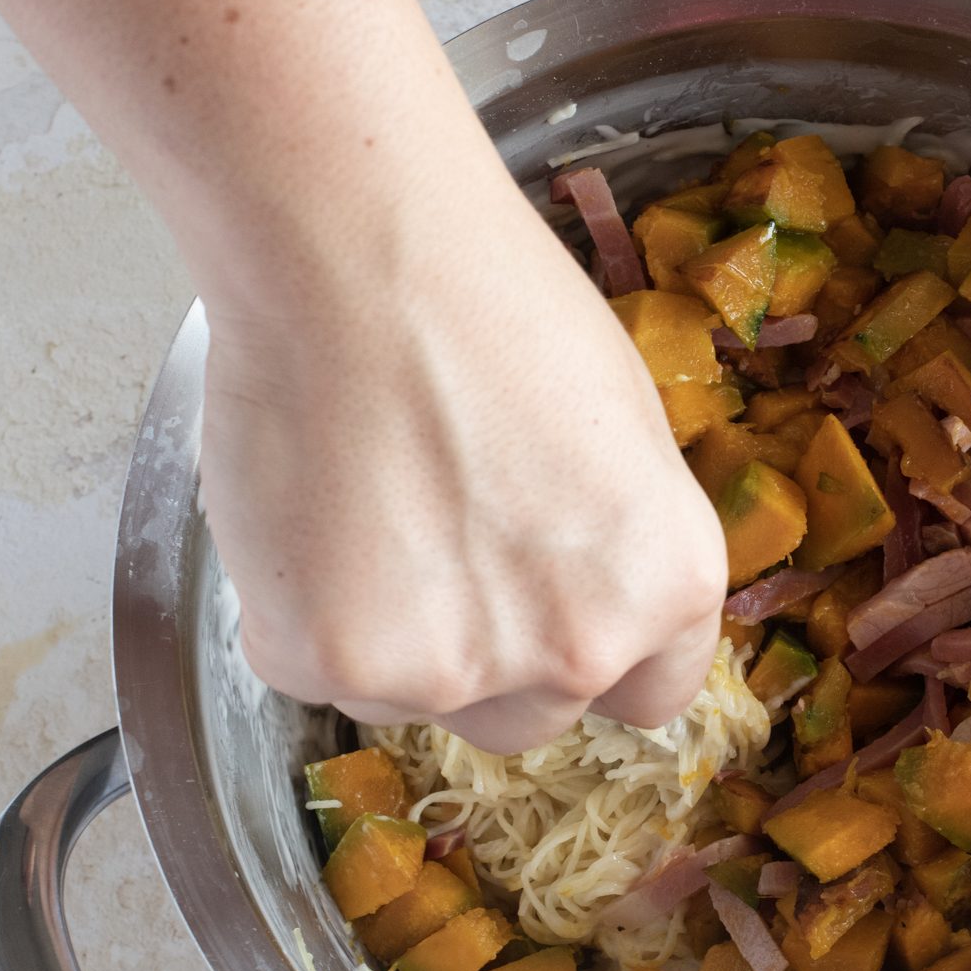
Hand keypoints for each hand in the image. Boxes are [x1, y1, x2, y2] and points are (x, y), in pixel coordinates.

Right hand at [199, 174, 727, 753]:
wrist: (358, 252)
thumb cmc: (493, 303)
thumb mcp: (622, 429)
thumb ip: (612, 547)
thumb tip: (576, 593)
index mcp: (669, 586)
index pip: (648, 696)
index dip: (590, 650)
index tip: (546, 611)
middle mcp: (581, 651)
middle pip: (533, 718)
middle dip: (490, 657)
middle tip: (438, 545)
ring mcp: (454, 671)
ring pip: (419, 701)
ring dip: (394, 639)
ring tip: (365, 507)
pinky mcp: (333, 664)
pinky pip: (316, 671)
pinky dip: (301, 614)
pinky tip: (308, 511)